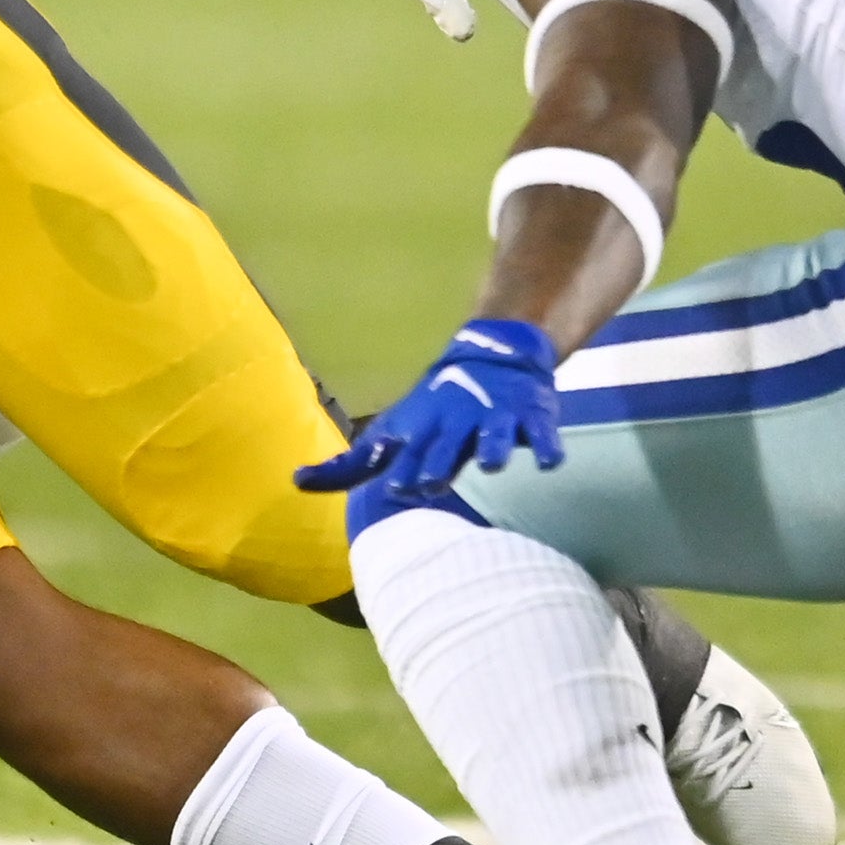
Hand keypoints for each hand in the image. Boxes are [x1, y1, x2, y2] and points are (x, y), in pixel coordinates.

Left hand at [296, 318, 562, 492]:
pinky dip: (546, 447)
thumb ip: (350, 465)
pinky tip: (549, 462)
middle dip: (440, 463)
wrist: (492, 357)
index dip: (400, 467)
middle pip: (447, 447)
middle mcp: (455, 422)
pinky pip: (541, 434)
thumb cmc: (433, 410)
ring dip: (494, 449)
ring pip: (495, 436)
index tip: (395, 487)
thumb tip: (295, 482)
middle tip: (432, 483)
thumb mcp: (393, 431)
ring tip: (493, 464)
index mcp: (421, 428)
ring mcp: (494, 418)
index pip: (406, 451)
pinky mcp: (529, 417)